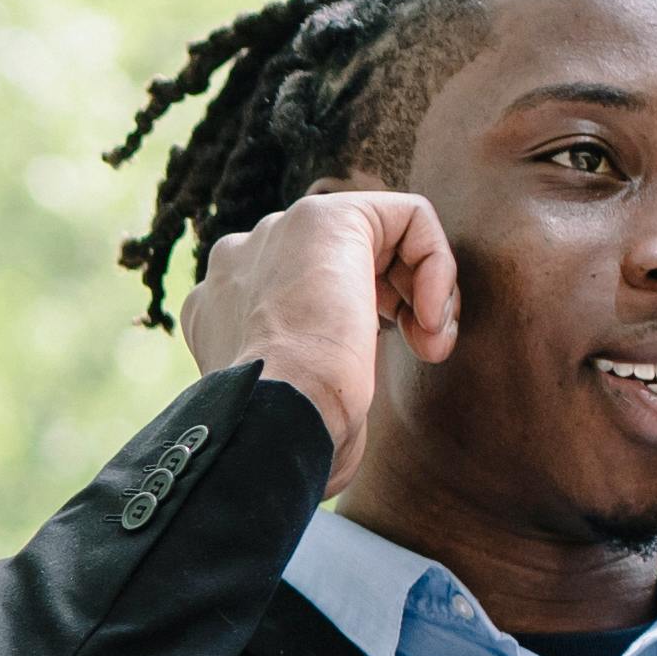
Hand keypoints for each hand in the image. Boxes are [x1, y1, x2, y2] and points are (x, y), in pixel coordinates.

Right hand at [176, 184, 456, 490]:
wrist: (280, 418)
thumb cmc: (291, 439)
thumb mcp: (295, 412)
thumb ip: (308, 382)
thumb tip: (341, 403)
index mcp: (219, 311)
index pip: (301, 294)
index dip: (356, 325)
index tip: (376, 370)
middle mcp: (238, 263)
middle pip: (339, 262)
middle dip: (394, 302)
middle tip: (419, 350)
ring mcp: (275, 234)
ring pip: (378, 238)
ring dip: (420, 289)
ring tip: (431, 341)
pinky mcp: (323, 217)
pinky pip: (408, 216)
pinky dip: (437, 262)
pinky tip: (431, 315)